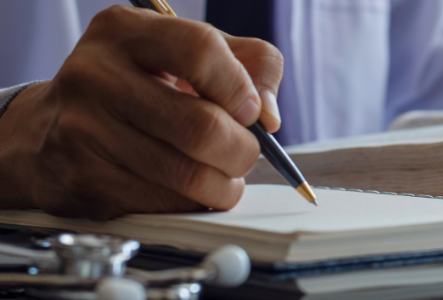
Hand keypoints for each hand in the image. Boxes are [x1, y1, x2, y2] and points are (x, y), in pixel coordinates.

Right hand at [0, 5, 283, 219]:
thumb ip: (248, 64)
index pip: (199, 50)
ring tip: (223, 176)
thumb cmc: (138, 85)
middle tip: (244, 153)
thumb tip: (269, 117)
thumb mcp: (188, 54)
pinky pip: (163, 204)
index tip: (250, 110)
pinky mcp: (81, 181)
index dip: (240, 87)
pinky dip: (191, 203)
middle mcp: (94, 76)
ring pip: (186, 175)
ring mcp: (81, 131)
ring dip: (224, 185)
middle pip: (200, 126)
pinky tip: (187, 189)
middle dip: (242, 150)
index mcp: (124, 32)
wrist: (51, 127)